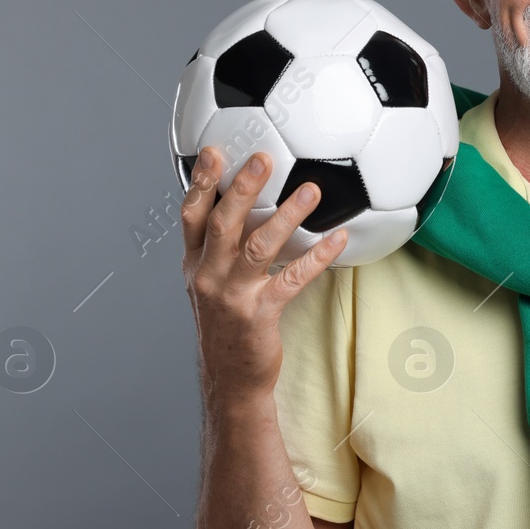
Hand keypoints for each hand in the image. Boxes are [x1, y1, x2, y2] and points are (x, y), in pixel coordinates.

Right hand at [181, 147, 348, 401]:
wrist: (229, 376)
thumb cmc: (225, 322)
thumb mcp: (209, 281)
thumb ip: (219, 244)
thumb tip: (238, 200)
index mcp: (196, 263)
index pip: (192, 217)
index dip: (201, 183)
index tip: (214, 152)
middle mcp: (209, 276)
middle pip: (223, 224)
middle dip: (241, 189)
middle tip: (263, 159)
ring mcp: (233, 296)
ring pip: (258, 248)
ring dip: (286, 216)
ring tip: (311, 191)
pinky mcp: (260, 314)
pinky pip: (292, 279)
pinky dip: (317, 256)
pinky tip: (337, 239)